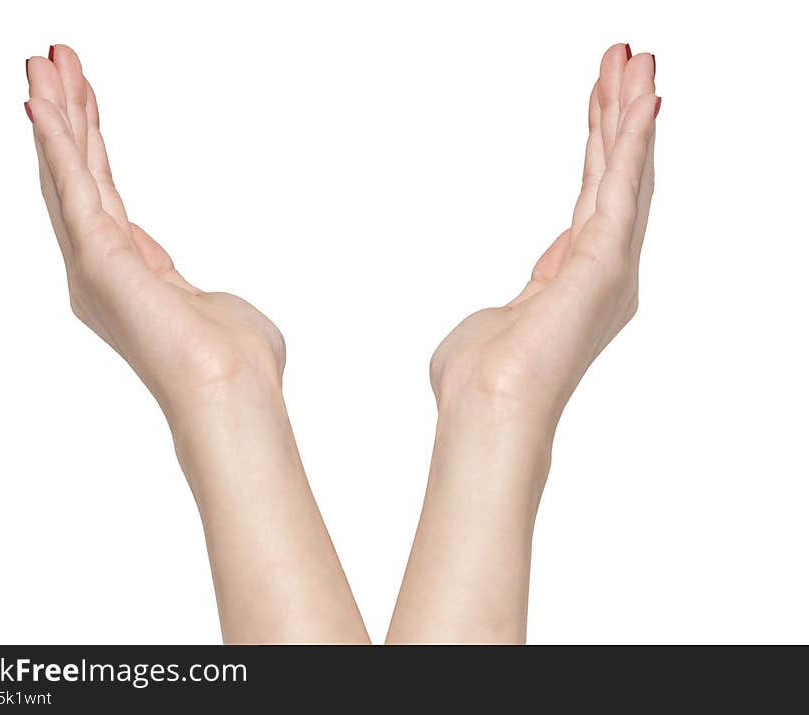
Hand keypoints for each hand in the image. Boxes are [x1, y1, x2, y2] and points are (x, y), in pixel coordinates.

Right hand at [25, 46, 367, 642]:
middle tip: (54, 62)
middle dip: (69, 117)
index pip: (107, 198)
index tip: (84, 105)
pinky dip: (56, 144)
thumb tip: (208, 299)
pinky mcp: (98, 258)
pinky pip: (74, 188)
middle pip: (84, 178)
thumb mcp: (218, 311)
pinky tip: (41, 102)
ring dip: (57, 115)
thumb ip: (198, 294)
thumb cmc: (238, 360)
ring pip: (72, 175)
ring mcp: (96, 265)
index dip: (93, 149)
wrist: (233, 388)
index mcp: (134, 276)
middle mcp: (104, 269)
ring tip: (44, 61)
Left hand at [430, 44, 657, 433]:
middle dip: (619, 119)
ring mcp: (610, 267)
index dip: (598, 151)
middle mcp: (604, 272)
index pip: (590, 201)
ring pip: (625, 175)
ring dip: (631, 116)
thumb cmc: (479, 378)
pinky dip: (631, 141)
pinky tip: (638, 99)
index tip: (600, 107)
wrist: (486, 408)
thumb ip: (517, 300)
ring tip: (636, 61)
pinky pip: (621, 187)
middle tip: (626, 63)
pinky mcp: (606, 261)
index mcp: (576, 283)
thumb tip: (517, 297)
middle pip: (613, 180)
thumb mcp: (497, 324)